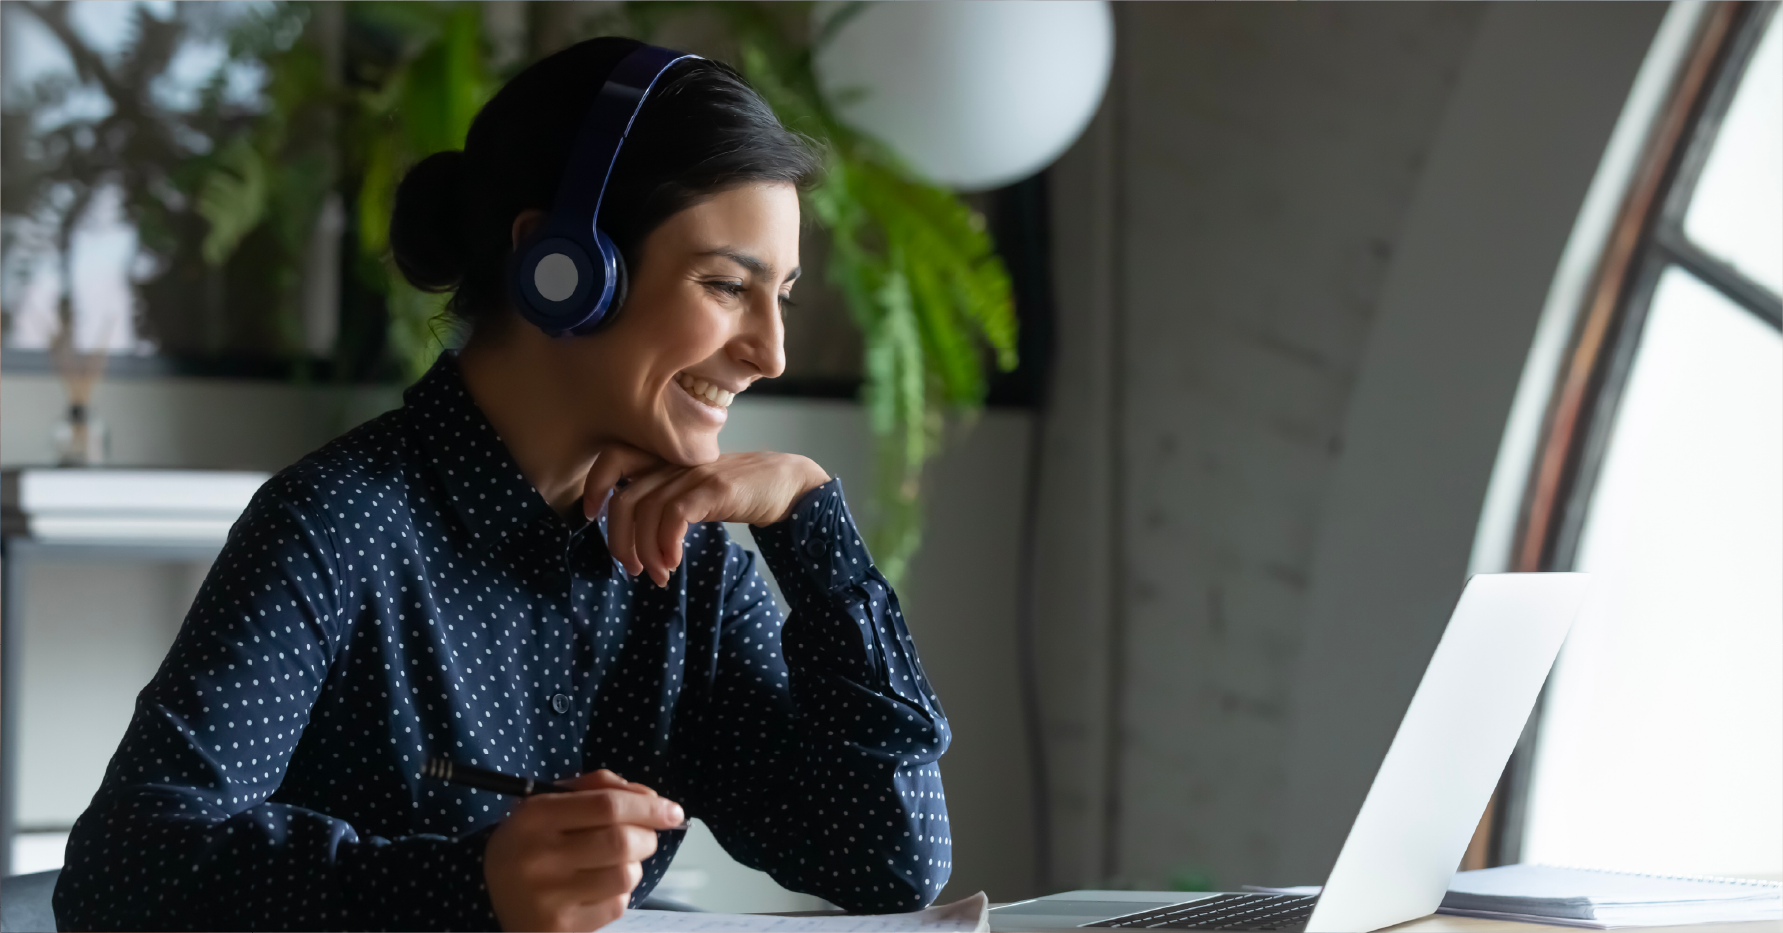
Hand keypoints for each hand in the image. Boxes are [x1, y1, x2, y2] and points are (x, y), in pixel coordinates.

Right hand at [484, 769, 685, 931]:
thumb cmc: (534, 843)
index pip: (607, 805)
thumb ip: (599, 789)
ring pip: (626, 874)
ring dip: (634, 866)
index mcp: (534, 817)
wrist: (494, 899)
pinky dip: (618, 893)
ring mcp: (548, 896)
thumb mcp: (551, 804)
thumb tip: (652, 800)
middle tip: (644, 838)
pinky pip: (616, 905)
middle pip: (622, 841)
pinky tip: (597, 889)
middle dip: (647, 837)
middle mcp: (538, 856)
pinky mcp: (561, 927)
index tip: (674, 812)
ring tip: (615, 864)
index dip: (649, 807)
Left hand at [581, 443, 829, 585]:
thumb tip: (636, 537)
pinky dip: (666, 544)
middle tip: (632, 569)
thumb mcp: (695, 491)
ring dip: (646, 552)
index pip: (615, 459)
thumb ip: (667, 501)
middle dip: (620, 541)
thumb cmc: (740, 492)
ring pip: (647, 512)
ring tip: (658, 575)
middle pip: (625, 499)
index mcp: (667, 461)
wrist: (788, 484)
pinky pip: (674, 515)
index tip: (592, 517)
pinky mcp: (715, 488)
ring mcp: (695, 474)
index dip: (595, 486)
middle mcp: (676, 463)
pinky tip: (674, 562)